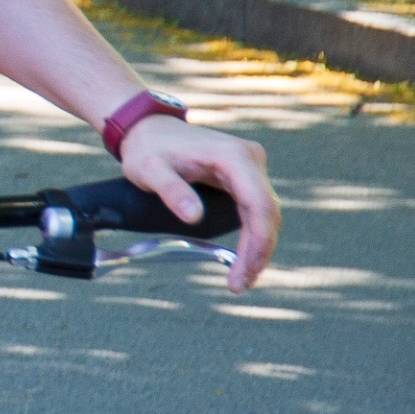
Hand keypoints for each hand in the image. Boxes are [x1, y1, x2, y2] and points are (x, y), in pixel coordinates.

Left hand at [121, 113, 278, 290]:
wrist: (148, 129)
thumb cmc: (148, 148)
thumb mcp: (149, 169)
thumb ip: (171, 190)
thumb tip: (194, 217)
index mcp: (233, 157)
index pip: (259, 204)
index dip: (257, 242)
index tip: (243, 271)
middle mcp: (250, 159)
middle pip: (266, 213)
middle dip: (257, 251)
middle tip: (239, 284)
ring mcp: (250, 167)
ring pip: (264, 214)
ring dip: (257, 247)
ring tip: (241, 279)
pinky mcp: (244, 176)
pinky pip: (255, 209)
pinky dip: (251, 234)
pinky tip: (243, 258)